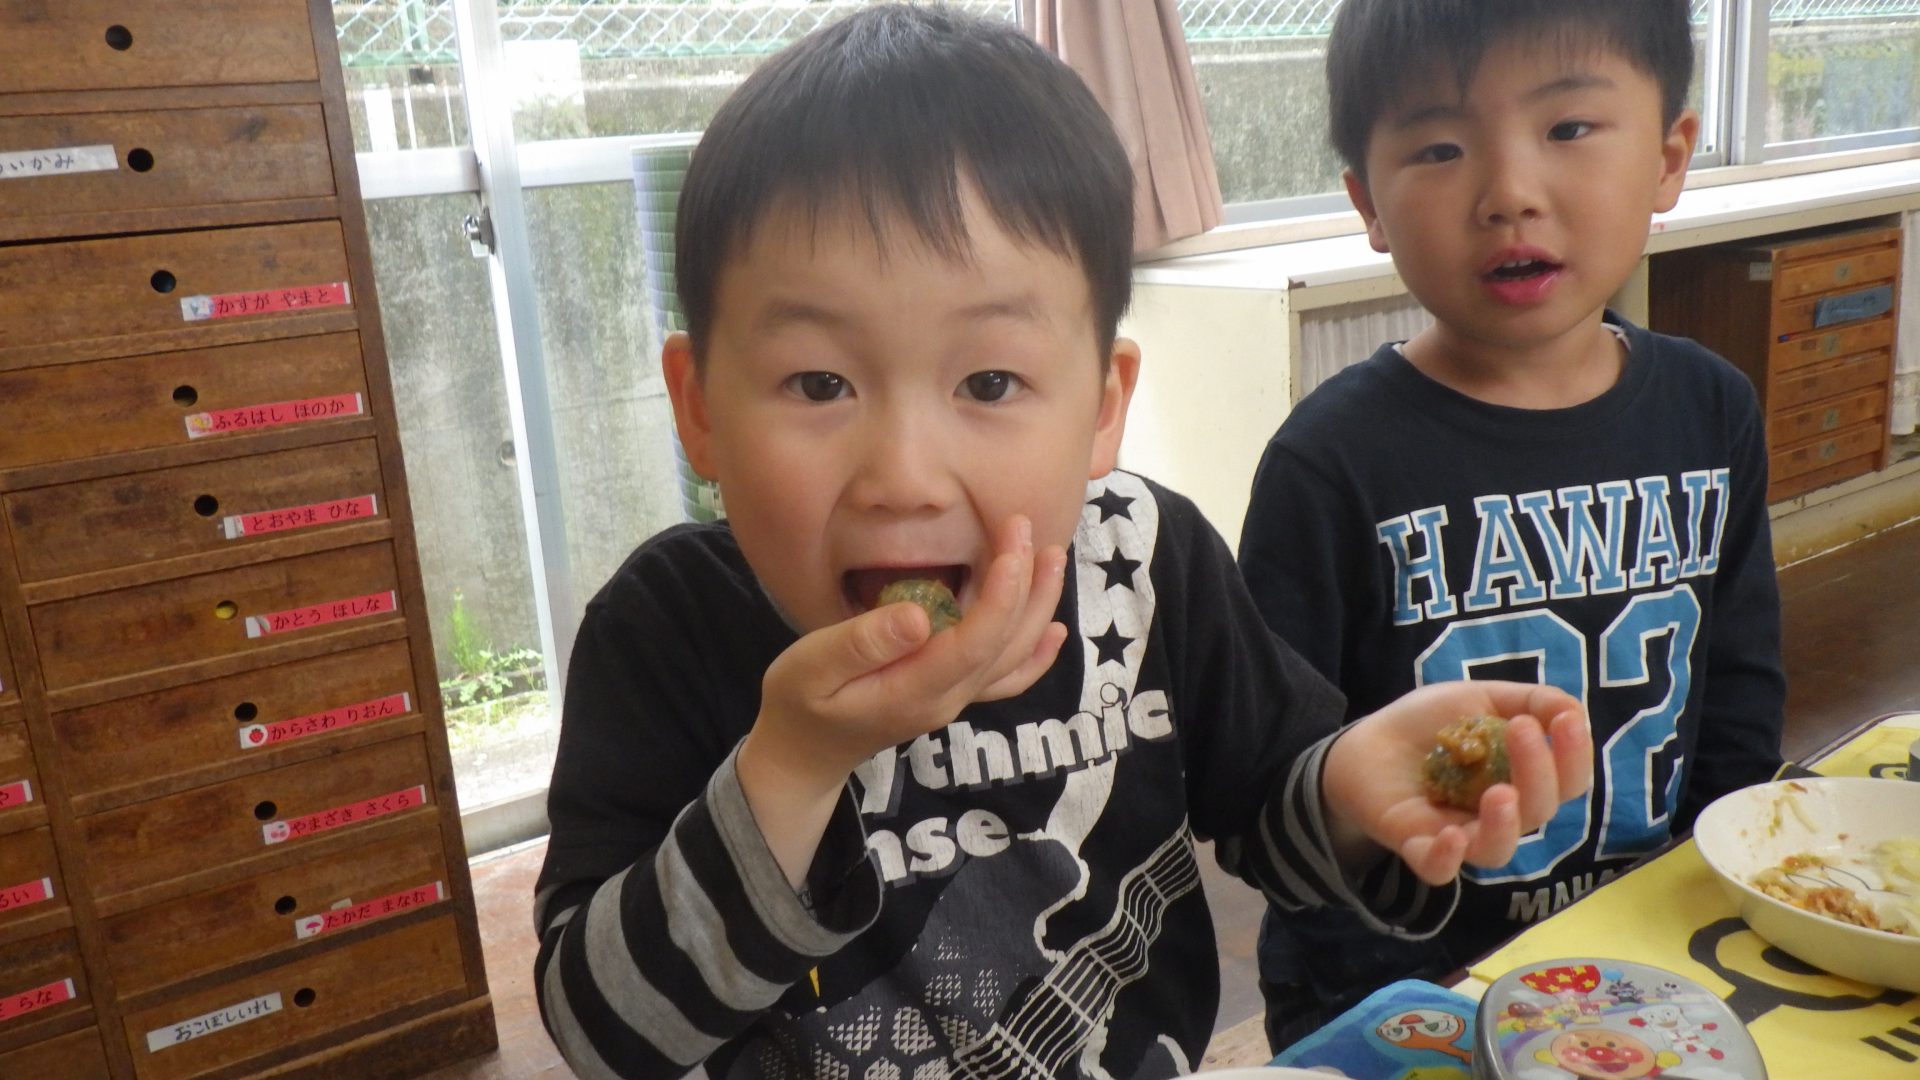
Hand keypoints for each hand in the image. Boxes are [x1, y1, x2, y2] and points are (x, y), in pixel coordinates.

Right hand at [737, 515, 1068, 882]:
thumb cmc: (799, 702)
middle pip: (1005, 643)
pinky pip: (1005, 678)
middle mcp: (947, 698)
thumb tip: (917, 615)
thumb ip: (862, 644)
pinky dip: (1035, 654)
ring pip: (1013, 656)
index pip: (976, 641)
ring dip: (1038, 606)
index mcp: (916, 689)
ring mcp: (953, 699)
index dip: (1001, 594)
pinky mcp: (951, 692)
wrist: (802, 752)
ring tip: (1053, 557)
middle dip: (1025, 582)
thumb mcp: (812, 669)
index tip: (1012, 547)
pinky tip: (1054, 631)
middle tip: (1025, 526)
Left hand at [1323, 681, 1592, 885]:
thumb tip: (1573, 710)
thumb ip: (1531, 700)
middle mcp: (1500, 815)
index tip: (1567, 721)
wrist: (1368, 740)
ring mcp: (1460, 836)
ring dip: (1506, 823)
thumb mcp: (1481, 698)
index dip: (1574, 754)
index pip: (1566, 780)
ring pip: (1497, 849)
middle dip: (1539, 772)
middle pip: (1538, 810)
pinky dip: (1448, 859)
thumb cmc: (1432, 724)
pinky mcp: (1419, 848)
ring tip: (1500, 793)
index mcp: (1523, 781)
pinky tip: (1451, 835)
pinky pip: (1439, 870)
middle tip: (1522, 730)